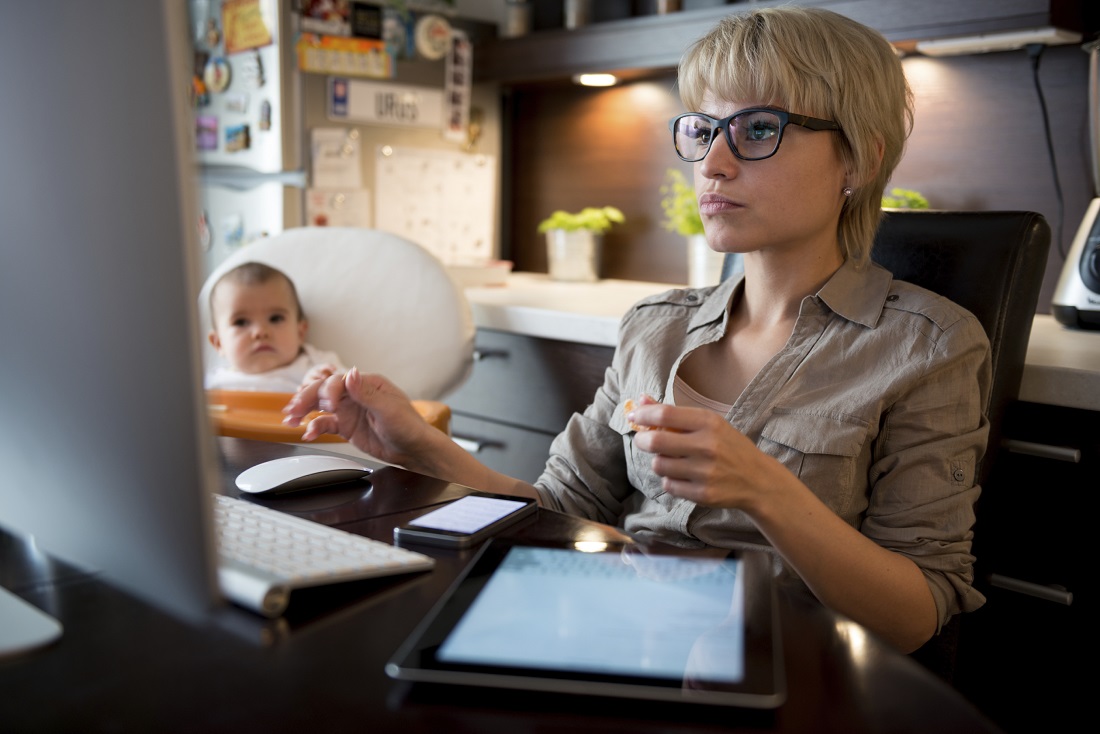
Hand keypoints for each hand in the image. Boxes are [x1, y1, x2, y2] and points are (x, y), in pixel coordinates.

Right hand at [282, 367, 439, 468]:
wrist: (413, 449)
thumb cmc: (408, 426)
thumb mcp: (389, 409)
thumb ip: (367, 393)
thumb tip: (350, 373)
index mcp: (367, 383)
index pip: (339, 381)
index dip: (329, 391)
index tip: (329, 405)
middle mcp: (355, 394)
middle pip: (324, 391)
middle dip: (307, 398)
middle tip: (294, 410)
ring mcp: (349, 409)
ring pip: (320, 406)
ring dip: (304, 410)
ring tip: (290, 419)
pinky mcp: (346, 425)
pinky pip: (325, 423)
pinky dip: (314, 427)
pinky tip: (307, 434)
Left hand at [627, 397, 776, 510]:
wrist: (758, 479)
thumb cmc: (729, 446)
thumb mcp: (708, 423)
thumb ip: (674, 413)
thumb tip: (641, 400)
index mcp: (709, 422)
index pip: (665, 414)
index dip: (643, 414)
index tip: (633, 416)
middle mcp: (707, 446)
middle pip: (656, 441)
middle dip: (642, 440)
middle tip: (644, 440)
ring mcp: (705, 472)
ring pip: (659, 465)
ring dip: (658, 461)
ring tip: (671, 460)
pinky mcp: (703, 494)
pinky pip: (668, 485)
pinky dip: (669, 480)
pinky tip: (682, 476)